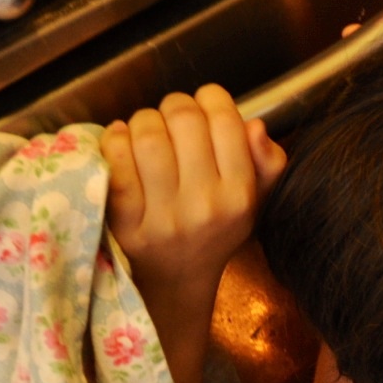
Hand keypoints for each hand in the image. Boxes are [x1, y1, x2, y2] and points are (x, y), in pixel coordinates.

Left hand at [102, 84, 286, 328]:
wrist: (175, 282)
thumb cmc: (213, 231)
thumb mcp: (254, 201)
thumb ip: (267, 162)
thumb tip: (256, 125)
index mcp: (240, 196)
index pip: (225, 119)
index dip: (210, 99)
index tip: (203, 108)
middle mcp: (205, 207)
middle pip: (183, 118)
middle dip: (174, 107)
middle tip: (171, 120)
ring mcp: (164, 218)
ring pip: (147, 135)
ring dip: (143, 122)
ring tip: (147, 134)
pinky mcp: (127, 224)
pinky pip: (117, 162)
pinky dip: (115, 141)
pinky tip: (121, 144)